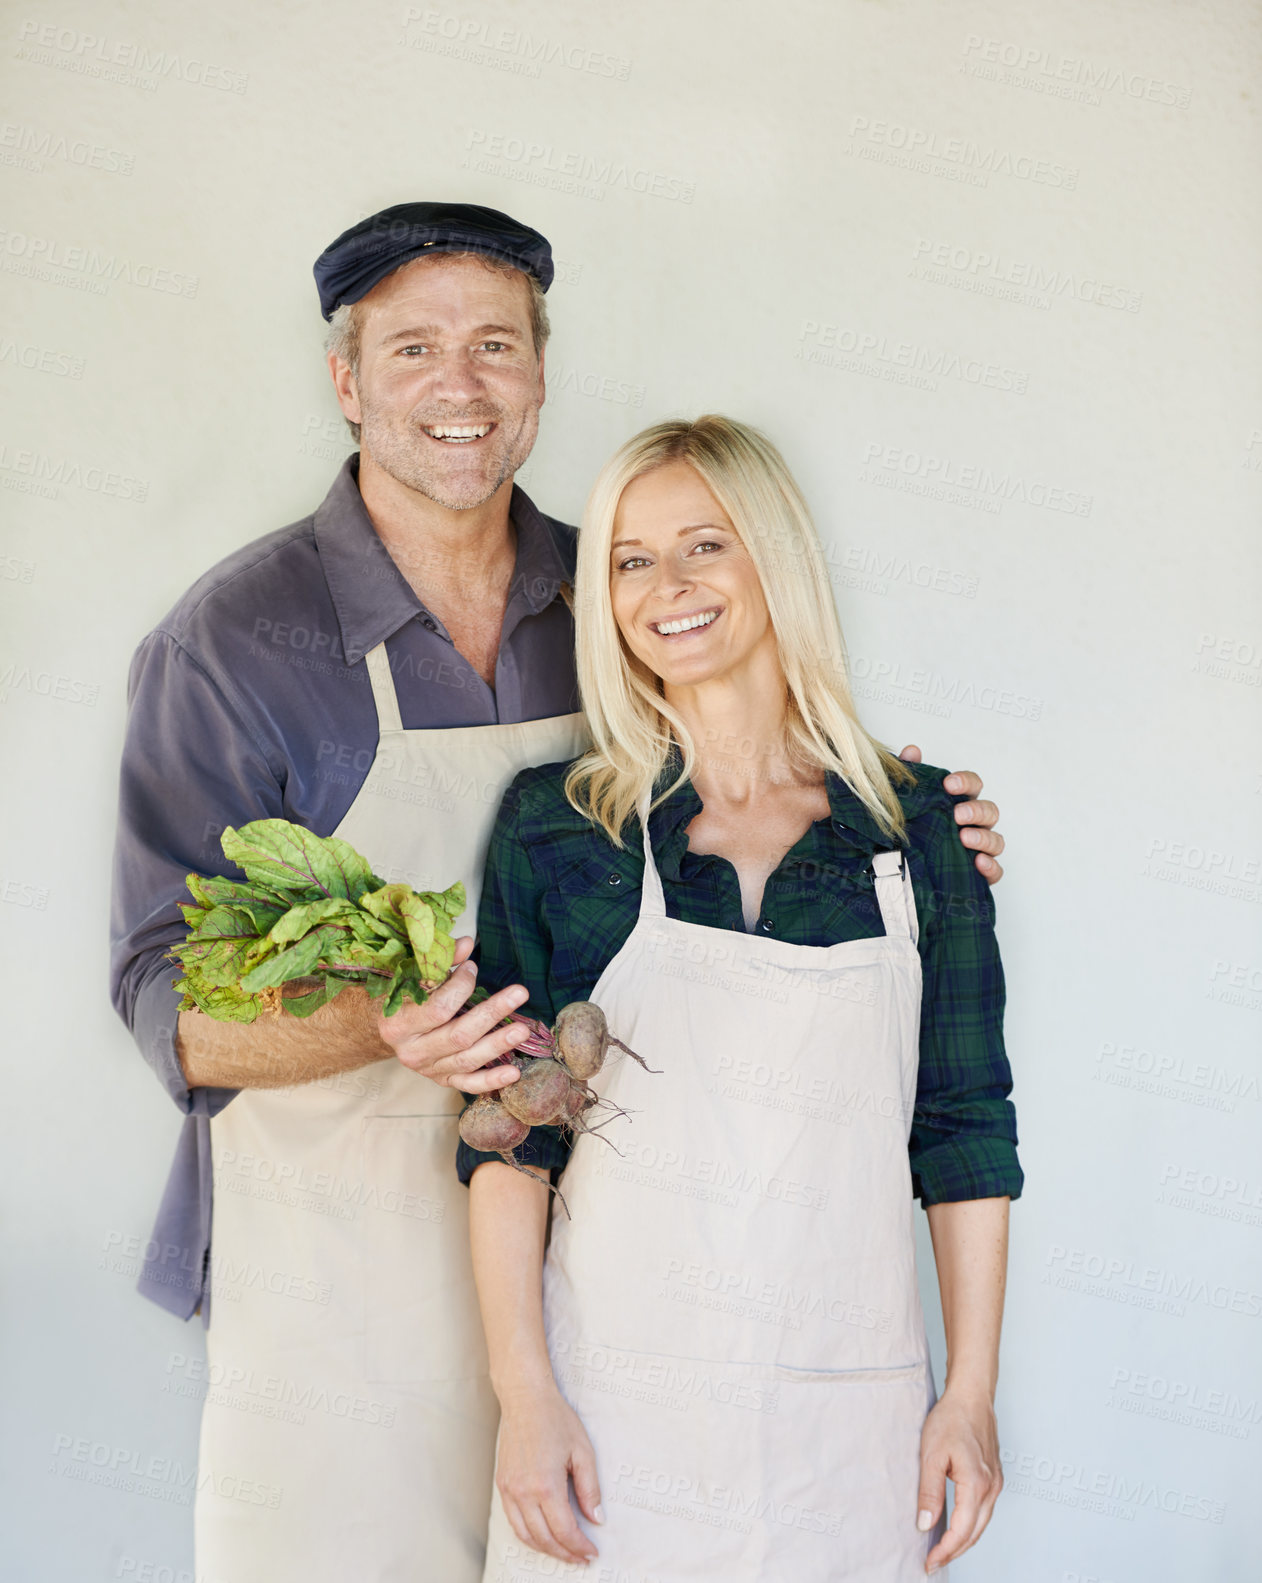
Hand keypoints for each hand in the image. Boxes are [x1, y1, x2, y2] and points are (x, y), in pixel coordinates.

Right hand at [374, 936, 530, 1091]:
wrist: (387, 1031)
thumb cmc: (403, 999)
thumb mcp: (412, 978)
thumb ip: (440, 962)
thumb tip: (466, 943)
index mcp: (397, 1025)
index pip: (437, 1009)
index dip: (460, 987)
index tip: (473, 968)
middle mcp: (412, 1052)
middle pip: (458, 1035)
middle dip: (491, 1013)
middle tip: (519, 993)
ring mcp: (428, 1070)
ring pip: (467, 1060)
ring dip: (497, 1044)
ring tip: (522, 1029)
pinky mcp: (442, 1081)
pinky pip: (469, 1084)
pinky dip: (492, 1080)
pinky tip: (514, 1072)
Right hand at [495, 1385, 602, 1564]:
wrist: (525, 1399)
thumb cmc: (555, 1419)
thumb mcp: (583, 1451)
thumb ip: (590, 1489)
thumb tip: (596, 1519)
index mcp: (546, 1485)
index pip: (564, 1531)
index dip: (579, 1547)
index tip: (591, 1552)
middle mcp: (523, 1492)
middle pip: (544, 1539)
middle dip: (565, 1553)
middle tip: (581, 1557)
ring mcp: (509, 1489)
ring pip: (525, 1535)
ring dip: (545, 1549)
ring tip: (564, 1552)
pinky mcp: (502, 1485)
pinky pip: (513, 1521)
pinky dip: (528, 1535)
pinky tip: (542, 1535)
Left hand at [899, 746, 1004, 884]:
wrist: (898, 871)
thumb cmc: (910, 830)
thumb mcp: (905, 803)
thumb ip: (910, 776)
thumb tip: (912, 752)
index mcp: (959, 804)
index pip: (973, 786)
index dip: (966, 782)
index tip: (949, 784)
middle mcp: (974, 825)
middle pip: (990, 811)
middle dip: (976, 811)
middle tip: (957, 815)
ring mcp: (979, 850)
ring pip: (996, 840)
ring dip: (984, 837)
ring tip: (965, 838)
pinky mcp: (979, 875)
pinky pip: (995, 871)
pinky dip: (992, 866)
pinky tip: (978, 862)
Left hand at [916, 1387, 1002, 1573]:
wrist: (971, 1396)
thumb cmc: (951, 1419)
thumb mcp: (930, 1454)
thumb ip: (929, 1492)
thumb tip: (925, 1524)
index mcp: (976, 1484)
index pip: (962, 1531)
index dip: (945, 1551)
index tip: (929, 1562)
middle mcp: (991, 1488)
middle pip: (975, 1533)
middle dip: (955, 1552)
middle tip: (933, 1562)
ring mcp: (995, 1482)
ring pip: (982, 1523)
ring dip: (964, 1540)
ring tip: (943, 1550)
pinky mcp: (994, 1477)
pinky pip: (984, 1510)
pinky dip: (971, 1524)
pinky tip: (957, 1525)